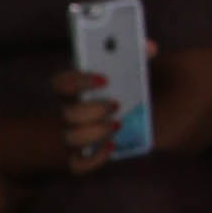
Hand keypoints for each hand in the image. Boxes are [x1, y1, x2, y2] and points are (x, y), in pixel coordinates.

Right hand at [56, 49, 149, 172]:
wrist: (136, 118)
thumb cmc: (125, 90)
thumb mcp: (130, 70)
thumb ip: (137, 56)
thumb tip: (150, 47)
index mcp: (75, 90)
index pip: (61, 84)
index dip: (78, 81)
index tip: (105, 79)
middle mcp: (69, 113)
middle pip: (67, 114)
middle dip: (93, 110)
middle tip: (117, 104)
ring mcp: (73, 136)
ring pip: (70, 138)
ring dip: (95, 132)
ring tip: (117, 124)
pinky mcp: (80, 157)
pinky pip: (77, 164)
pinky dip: (94, 158)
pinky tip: (112, 146)